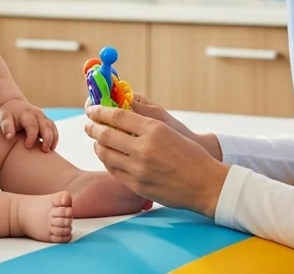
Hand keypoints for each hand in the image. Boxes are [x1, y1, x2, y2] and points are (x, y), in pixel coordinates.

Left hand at [0, 99, 58, 150]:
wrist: (15, 106)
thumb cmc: (8, 114)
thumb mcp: (4, 118)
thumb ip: (6, 126)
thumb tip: (9, 137)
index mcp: (26, 114)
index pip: (32, 124)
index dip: (32, 136)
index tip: (28, 146)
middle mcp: (37, 115)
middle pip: (46, 125)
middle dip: (47, 138)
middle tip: (44, 150)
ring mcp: (43, 118)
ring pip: (52, 127)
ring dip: (53, 139)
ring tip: (50, 150)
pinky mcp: (46, 122)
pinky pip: (53, 129)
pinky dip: (54, 138)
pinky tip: (51, 148)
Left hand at [83, 104, 229, 217]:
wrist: (205, 184)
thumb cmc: (191, 154)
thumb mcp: (169, 129)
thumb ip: (145, 120)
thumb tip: (122, 107)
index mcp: (154, 129)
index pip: (118, 116)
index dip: (101, 111)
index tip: (92, 109)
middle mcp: (144, 148)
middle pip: (106, 135)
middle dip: (93, 128)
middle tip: (88, 124)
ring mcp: (139, 169)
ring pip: (106, 154)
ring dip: (98, 146)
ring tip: (96, 141)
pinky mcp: (137, 185)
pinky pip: (113, 170)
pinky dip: (107, 161)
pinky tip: (108, 156)